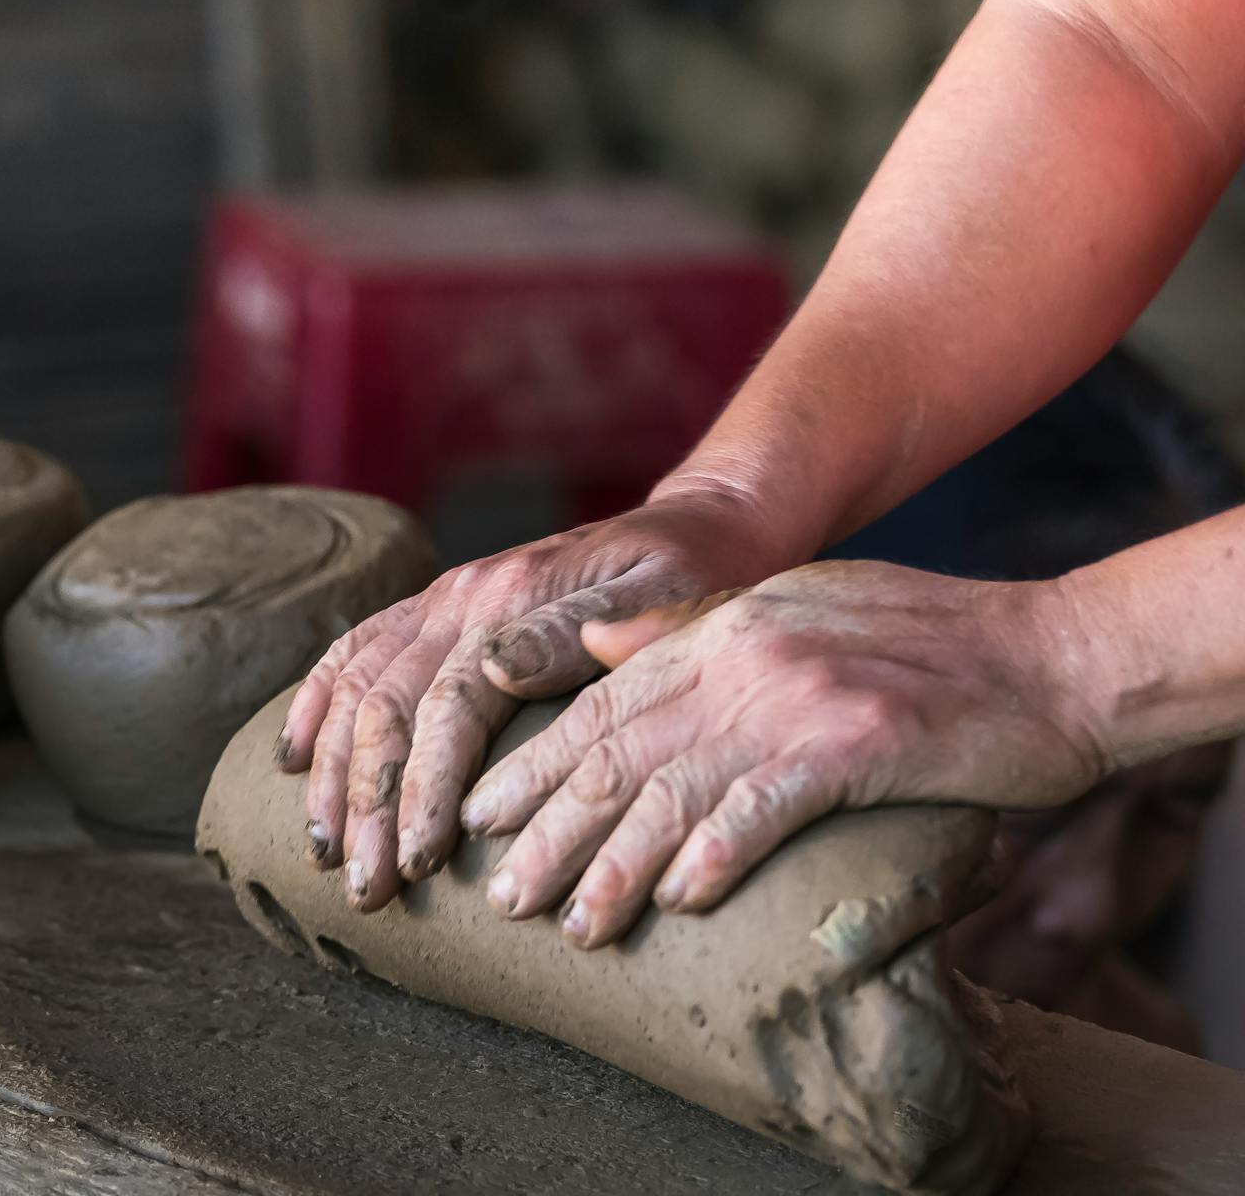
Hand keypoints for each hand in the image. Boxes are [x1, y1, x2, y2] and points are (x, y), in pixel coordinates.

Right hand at [272, 490, 780, 912]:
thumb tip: (495, 669)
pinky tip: (292, 761)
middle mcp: (462, 595)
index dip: (425, 790)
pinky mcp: (433, 607)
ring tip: (327, 855)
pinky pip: (352, 651)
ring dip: (334, 776)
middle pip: (388, 707)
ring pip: (357, 688)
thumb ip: (583, 630)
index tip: (418, 866)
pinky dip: (314, 706)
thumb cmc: (698, 577)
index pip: (448, 707)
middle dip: (369, 806)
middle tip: (366, 890)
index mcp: (513, 598)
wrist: (699, 525)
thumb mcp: (671, 595)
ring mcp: (439, 598)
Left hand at [464, 560, 1111, 947]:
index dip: (534, 766)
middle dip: (549, 829)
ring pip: (672, 790)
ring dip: (616, 866)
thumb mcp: (793, 608)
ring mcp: (796, 697)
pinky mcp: (856, 742)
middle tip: (501, 895)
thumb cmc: (924, 641)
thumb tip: (593, 644)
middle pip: (617, 752)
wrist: (1052, 655)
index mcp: (720, 626)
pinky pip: (761, 807)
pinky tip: (678, 901)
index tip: (481, 820)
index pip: (600, 703)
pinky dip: (713, 855)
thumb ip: (690, 627)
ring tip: (575, 925)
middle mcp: (743, 655)